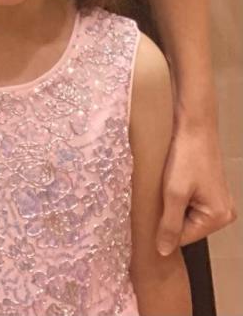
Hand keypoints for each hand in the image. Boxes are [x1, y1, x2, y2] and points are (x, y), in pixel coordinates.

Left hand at [156, 117, 236, 253]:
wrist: (194, 124)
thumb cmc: (185, 156)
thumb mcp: (173, 193)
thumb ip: (169, 225)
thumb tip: (164, 252)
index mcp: (218, 217)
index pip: (184, 238)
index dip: (164, 226)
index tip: (151, 210)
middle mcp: (224, 213)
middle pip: (186, 227)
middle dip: (169, 213)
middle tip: (159, 193)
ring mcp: (219, 200)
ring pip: (186, 214)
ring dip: (173, 203)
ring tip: (166, 185)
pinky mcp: (211, 189)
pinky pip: (191, 202)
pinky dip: (178, 195)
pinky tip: (172, 180)